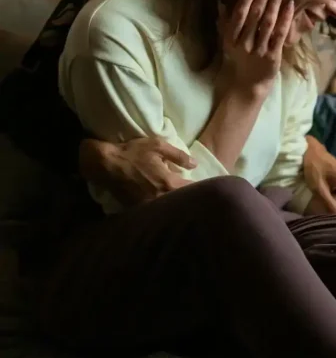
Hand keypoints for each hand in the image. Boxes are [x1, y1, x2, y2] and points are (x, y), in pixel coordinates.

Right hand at [78, 137, 195, 205]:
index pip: (192, 190)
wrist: (106, 164)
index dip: (201, 190)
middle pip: (182, 203)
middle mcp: (160, 198)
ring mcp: (149, 205)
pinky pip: (155, 212)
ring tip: (184, 204)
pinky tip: (166, 206)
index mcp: (168, 183)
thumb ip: (178, 156)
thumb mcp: (157, 146)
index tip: (208, 188)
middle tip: (198, 198)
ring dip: (177, 206)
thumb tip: (195, 165)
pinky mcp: (138, 209)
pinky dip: (162, 209)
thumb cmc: (133, 152)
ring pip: (169, 209)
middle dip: (190, 200)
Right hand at [218, 0, 293, 93]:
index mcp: (231, 37)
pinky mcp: (273, 56)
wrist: (246, 87)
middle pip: (256, 12)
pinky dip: (285, 18)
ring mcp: (259, 49)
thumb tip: (222, 3)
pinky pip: (280, 34)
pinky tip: (289, 4)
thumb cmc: (238, 62)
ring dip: (275, 0)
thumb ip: (225, 23)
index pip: (240, 11)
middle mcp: (244, 42)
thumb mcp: (227, 43)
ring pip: (268, 21)